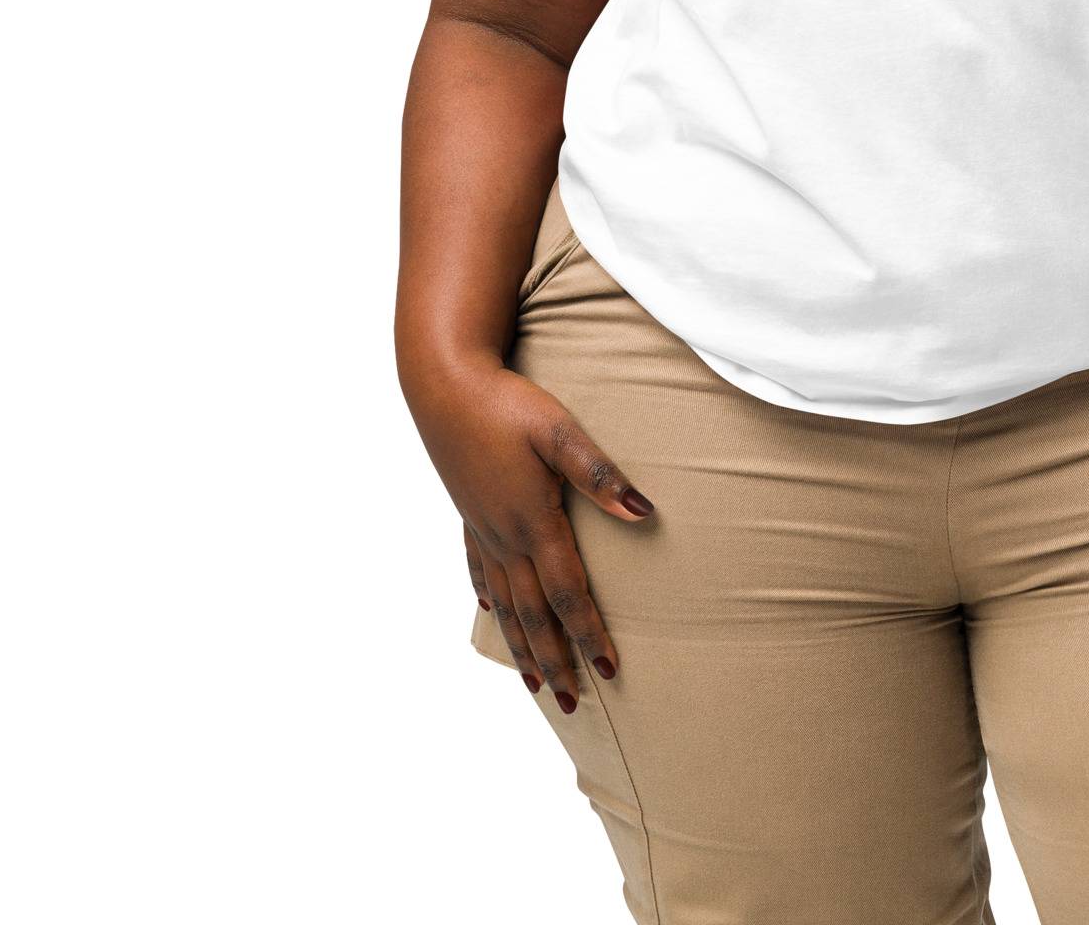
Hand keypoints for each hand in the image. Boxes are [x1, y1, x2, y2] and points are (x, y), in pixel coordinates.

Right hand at [406, 356, 654, 710]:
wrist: (444, 386)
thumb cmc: (507, 404)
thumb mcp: (561, 432)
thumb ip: (600, 476)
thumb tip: (644, 514)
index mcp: (533, 523)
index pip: (567, 594)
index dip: (589, 635)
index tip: (609, 671)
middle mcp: (505, 537)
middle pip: (534, 614)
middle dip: (555, 661)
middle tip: (573, 704)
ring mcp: (482, 528)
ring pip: (504, 603)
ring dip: (522, 646)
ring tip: (534, 684)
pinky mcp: (468, 513)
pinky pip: (479, 570)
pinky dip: (489, 599)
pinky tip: (490, 612)